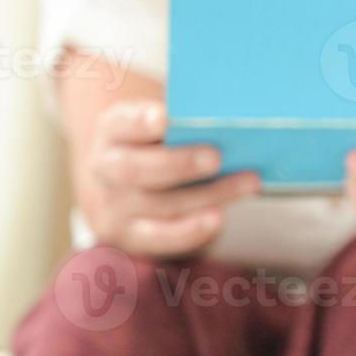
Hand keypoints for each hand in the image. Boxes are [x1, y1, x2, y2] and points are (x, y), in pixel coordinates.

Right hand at [85, 100, 260, 256]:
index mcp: (113, 131)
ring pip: (158, 205)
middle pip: (134, 170)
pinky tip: (218, 219)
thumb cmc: (160, 145)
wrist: (129, 185)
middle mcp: (105, 168)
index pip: (120, 124)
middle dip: (178, 164)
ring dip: (208, 195)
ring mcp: (115, 206)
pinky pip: (160, 237)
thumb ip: (187, 122)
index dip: (141, 122)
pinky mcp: (130, 235)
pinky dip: (190, 230)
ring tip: (249, 183)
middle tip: (216, 157)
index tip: (165, 118)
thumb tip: (230, 118)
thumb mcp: (165, 125)